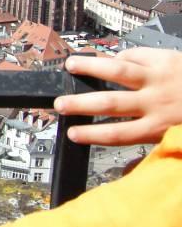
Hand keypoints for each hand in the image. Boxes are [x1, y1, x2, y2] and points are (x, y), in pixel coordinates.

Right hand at [55, 48, 181, 145]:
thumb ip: (157, 152)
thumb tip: (130, 171)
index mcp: (159, 127)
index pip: (116, 134)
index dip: (91, 134)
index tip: (72, 133)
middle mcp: (155, 102)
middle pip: (108, 104)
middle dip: (80, 103)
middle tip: (60, 103)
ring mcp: (159, 78)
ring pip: (116, 71)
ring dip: (90, 67)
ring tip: (71, 65)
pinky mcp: (165, 59)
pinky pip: (135, 55)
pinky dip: (120, 56)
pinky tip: (108, 58)